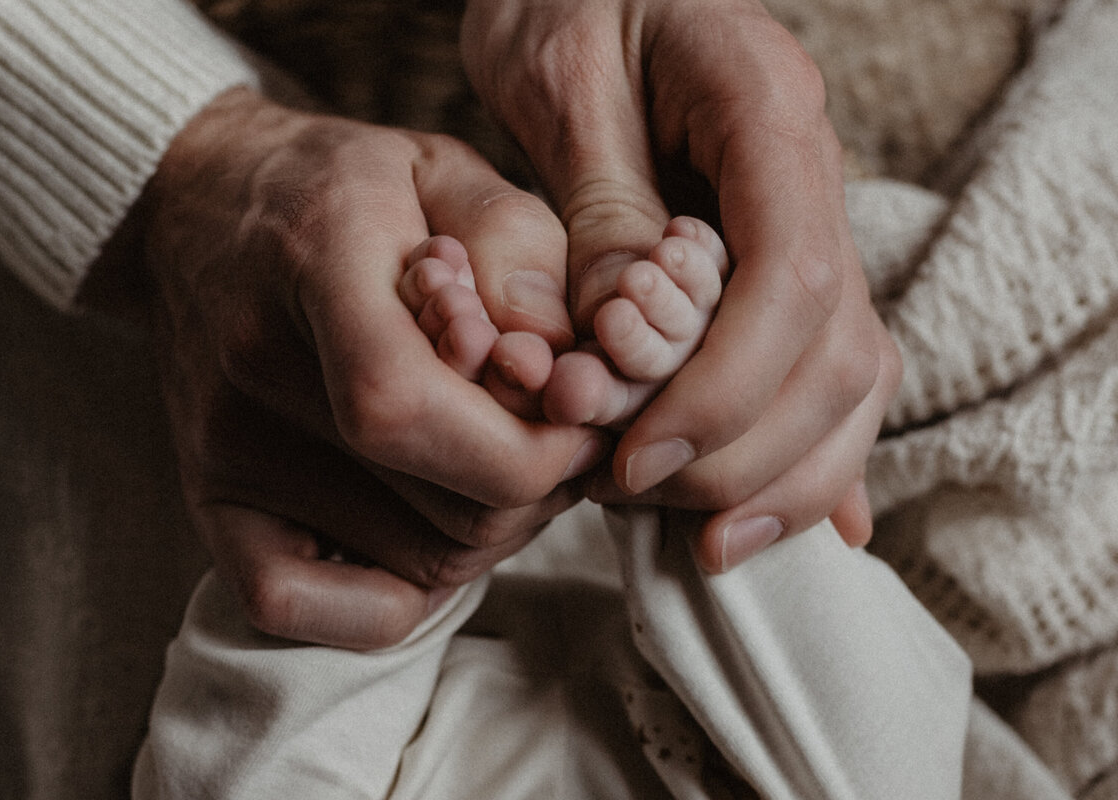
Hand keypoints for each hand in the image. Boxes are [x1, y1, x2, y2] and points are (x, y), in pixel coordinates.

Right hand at [141, 88, 599, 645]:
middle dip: (536, 492)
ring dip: (490, 534)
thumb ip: (519, 249)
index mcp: (314, 262)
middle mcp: (250, 369)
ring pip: (414, 567)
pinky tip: (428, 526)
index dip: (524, 450)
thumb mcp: (447, 169)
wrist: (198, 204)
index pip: (406, 410)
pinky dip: (395, 596)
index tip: (579, 427)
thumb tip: (562, 371)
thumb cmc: (341, 188)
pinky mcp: (209, 500)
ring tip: (498, 462)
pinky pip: (305, 606)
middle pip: (438, 512)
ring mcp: (220, 448)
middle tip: (555, 440)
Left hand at [462, 0, 901, 569]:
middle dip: (741, 447)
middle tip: (637, 491)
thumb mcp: (559, 86)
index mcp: (766, 110)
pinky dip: (804, 454)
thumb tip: (617, 351)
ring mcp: (808, 225)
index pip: (794, 275)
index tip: (641, 452)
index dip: (728, 386)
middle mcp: (810, 176)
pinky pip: (823, 369)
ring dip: (779, 474)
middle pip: (833, 349)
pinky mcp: (780, 268)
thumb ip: (598, 213)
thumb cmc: (566, 6)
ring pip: (848, 376)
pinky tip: (783, 523)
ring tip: (702, 540)